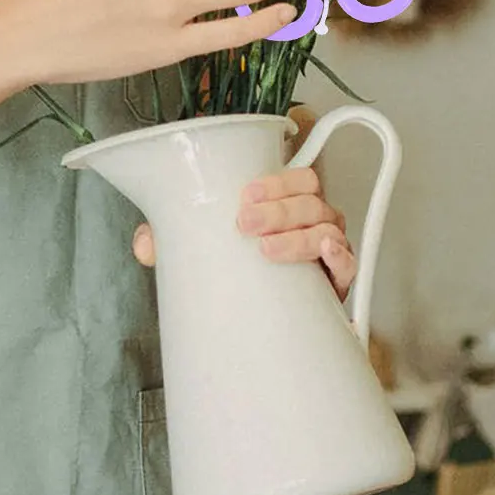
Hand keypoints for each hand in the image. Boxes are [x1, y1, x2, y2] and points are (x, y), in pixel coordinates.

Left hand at [132, 107, 357, 298]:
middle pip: (311, 199)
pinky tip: (325, 254)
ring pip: (328, 227)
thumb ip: (174, 239)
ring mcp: (329, 248)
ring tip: (267, 249)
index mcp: (289, 203)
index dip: (276, 180)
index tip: (245, 194)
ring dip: (299, 235)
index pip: (297, 176)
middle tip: (245, 224)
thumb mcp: (208, 248)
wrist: (267, 318)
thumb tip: (145, 243)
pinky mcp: (337, 281)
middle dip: (279, 209)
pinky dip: (340, 256)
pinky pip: (348, 262)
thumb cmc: (244, 268)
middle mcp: (314, 220)